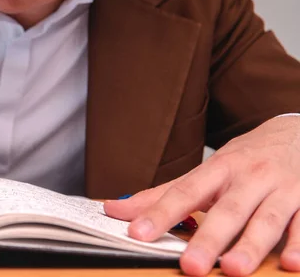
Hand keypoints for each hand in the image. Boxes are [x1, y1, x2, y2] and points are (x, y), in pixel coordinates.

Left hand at [104, 116, 299, 275]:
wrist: (297, 132)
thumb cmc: (245, 158)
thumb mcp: (206, 170)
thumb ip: (163, 194)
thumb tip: (113, 209)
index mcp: (218, 169)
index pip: (184, 192)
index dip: (161, 213)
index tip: (138, 234)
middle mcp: (249, 177)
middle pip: (227, 210)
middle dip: (209, 238)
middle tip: (190, 266)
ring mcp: (282, 189)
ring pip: (267, 220)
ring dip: (251, 246)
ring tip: (234, 270)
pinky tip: (290, 264)